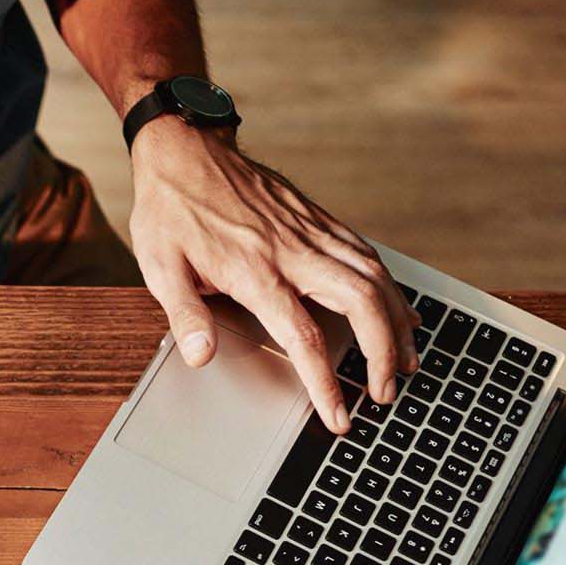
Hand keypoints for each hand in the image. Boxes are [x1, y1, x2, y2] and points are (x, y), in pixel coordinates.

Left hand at [127, 121, 419, 432]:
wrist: (186, 149)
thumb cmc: (170, 210)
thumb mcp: (159, 266)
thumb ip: (184, 315)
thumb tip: (200, 357)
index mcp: (256, 271)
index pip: (303, 337)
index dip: (325, 383)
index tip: (339, 415)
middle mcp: (294, 251)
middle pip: (362, 304)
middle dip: (383, 353)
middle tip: (386, 392)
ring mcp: (311, 231)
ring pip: (375, 277)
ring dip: (397, 322)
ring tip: (406, 360)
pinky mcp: (317, 218)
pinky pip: (365, 253)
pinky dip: (389, 284)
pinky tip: (396, 307)